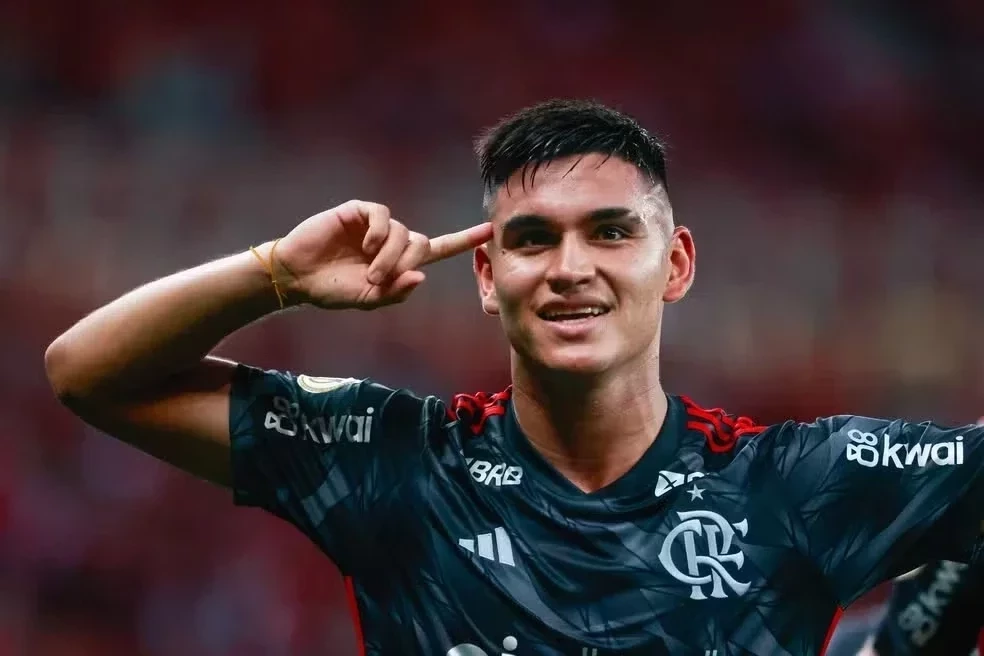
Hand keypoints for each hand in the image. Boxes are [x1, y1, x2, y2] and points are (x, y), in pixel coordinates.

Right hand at [272, 200, 491, 309]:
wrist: (297, 277)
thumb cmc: (331, 290)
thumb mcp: (367, 301)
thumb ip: (395, 293)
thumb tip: (422, 277)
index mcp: (398, 262)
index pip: (439, 248)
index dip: (464, 240)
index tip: (490, 231)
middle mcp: (391, 240)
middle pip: (421, 243)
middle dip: (408, 263)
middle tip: (382, 279)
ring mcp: (375, 225)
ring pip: (403, 232)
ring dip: (390, 256)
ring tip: (369, 272)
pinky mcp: (358, 212)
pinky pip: (383, 215)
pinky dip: (380, 233)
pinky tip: (366, 245)